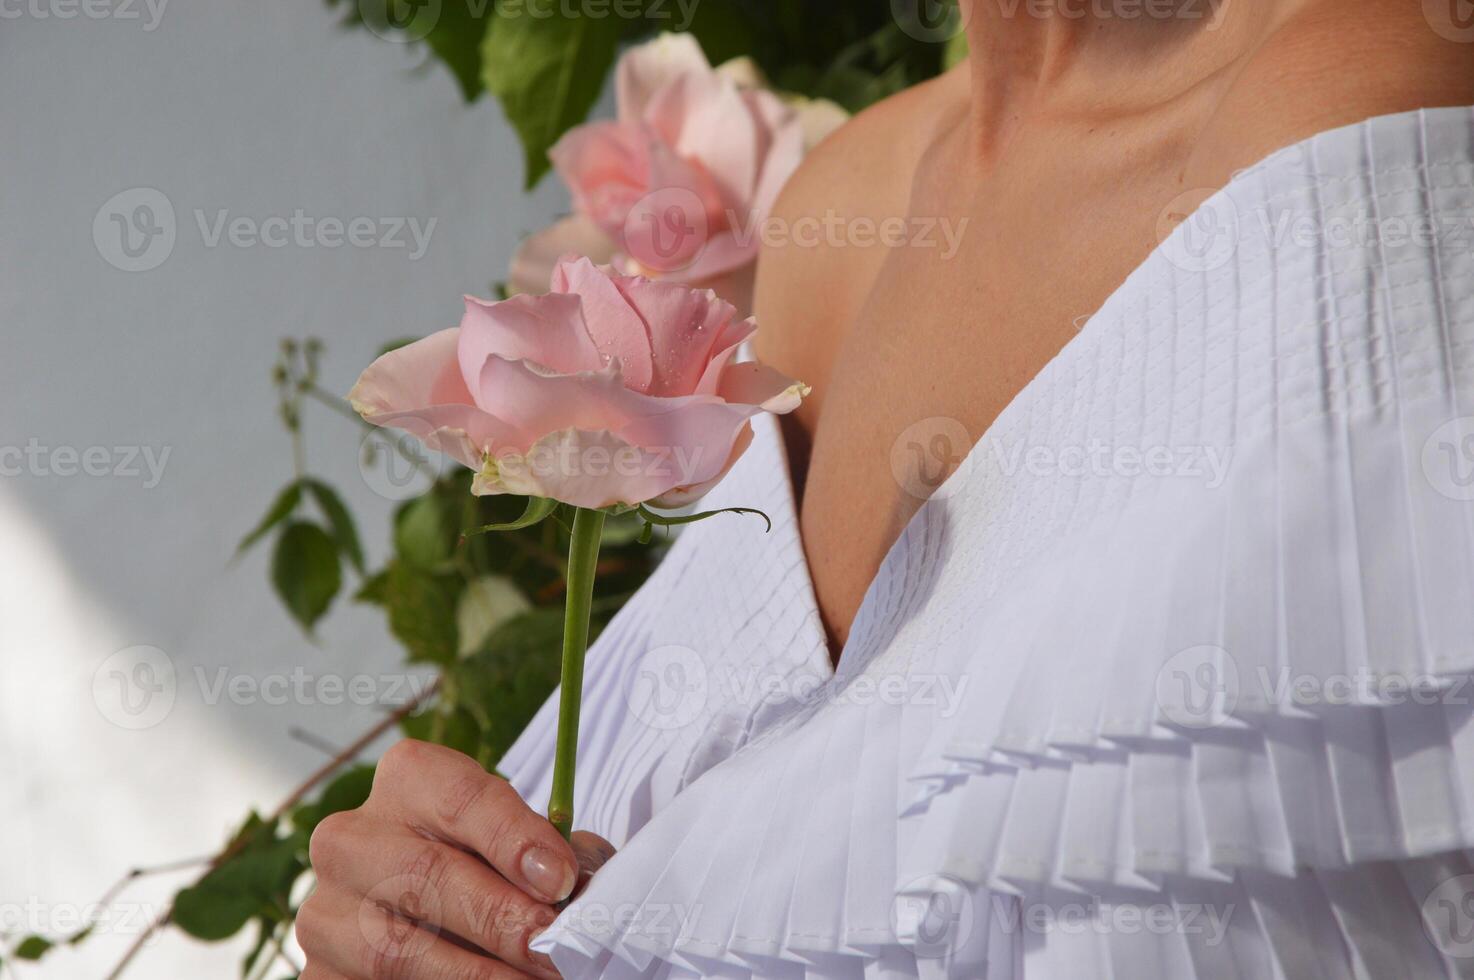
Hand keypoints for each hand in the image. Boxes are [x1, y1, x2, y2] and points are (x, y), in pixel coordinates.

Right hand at [298, 739, 614, 979]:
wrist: (427, 915)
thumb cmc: (489, 867)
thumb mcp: (522, 846)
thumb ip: (550, 855)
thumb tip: (583, 890)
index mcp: (408, 780)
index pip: (460, 798)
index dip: (513, 838)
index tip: (560, 880)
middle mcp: (351, 837)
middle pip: (425, 873)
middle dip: (499, 915)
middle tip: (552, 945)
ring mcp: (324, 907)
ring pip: (396, 947)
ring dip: (476, 973)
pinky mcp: (317, 972)